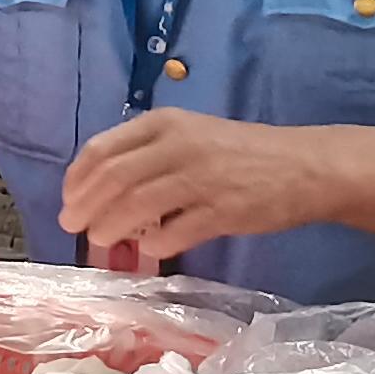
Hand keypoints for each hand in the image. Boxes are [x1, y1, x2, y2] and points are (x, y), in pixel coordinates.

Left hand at [60, 112, 336, 260]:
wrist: (306, 165)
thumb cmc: (241, 153)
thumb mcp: (191, 136)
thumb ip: (149, 156)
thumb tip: (100, 191)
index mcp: (165, 123)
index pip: (103, 148)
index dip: (78, 178)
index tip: (68, 199)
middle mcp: (179, 145)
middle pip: (113, 178)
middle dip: (85, 205)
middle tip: (71, 225)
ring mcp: (202, 177)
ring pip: (137, 205)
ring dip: (110, 226)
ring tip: (99, 240)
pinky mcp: (224, 210)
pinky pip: (175, 232)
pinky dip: (154, 243)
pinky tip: (147, 250)